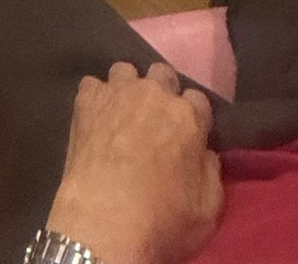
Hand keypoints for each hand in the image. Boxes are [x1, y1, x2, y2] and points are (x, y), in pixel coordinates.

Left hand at [46, 62, 222, 263]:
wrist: (105, 224)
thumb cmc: (162, 221)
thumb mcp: (209, 209)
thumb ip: (211, 171)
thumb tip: (204, 153)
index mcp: (188, 117)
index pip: (198, 100)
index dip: (192, 118)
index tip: (186, 135)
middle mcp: (155, 94)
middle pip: (162, 75)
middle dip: (161, 93)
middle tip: (154, 123)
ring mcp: (118, 92)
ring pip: (125, 72)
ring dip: (127, 90)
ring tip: (121, 115)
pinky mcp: (86, 100)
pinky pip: (92, 85)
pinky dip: (95, 99)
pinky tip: (94, 120)